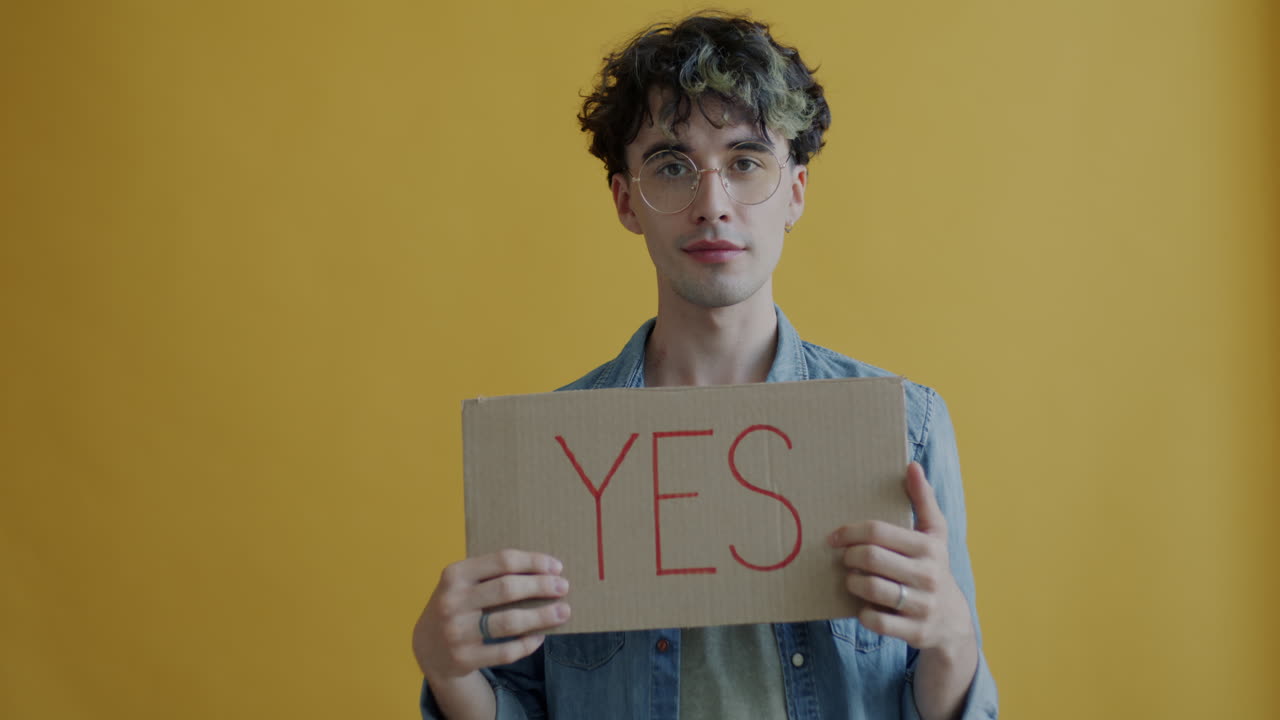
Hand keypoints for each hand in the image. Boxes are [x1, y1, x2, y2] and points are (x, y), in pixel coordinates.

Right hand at [413, 549, 570, 683]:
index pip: (502, 561)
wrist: (427, 648)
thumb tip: (545, 571)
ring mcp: (457, 632)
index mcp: (455, 575)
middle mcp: (452, 602)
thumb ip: (492, 574)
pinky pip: (506, 652)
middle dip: (541, 587)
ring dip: (542, 616)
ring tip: (563, 611)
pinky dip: (527, 644)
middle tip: (563, 587)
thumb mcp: (462, 583)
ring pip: (509, 622)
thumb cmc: (457, 606)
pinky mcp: (464, 659)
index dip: (533, 562)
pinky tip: (540, 636)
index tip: (557, 567)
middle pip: (507, 589)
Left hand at [826, 462, 974, 654]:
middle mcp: (927, 575)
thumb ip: (923, 500)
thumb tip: (912, 465)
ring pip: (869, 588)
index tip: (834, 537)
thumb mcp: (935, 534)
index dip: (850, 532)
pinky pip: (875, 620)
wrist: (952, 622)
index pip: (878, 532)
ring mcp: (922, 605)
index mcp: (929, 547)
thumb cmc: (933, 568)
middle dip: (849, 557)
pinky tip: (863, 605)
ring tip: (851, 579)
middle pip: (869, 558)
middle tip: (844, 559)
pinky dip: (862, 612)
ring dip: (852, 583)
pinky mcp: (914, 632)